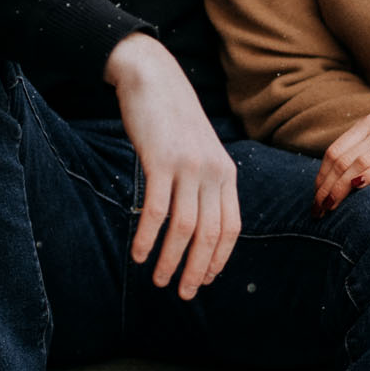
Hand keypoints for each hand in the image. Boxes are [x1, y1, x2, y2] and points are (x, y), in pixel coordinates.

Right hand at [105, 33, 240, 298]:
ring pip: (184, 228)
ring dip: (172, 260)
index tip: (205, 280)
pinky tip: (139, 255)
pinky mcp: (161, 161)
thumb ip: (204, 182)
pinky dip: (148, 237)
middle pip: (210, 234)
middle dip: (197, 269)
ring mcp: (188, 167)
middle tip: (184, 293)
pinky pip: (156, 210)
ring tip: (159, 281)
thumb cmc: (173, 119)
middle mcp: (213, 173)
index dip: (219, 258)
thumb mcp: (199, 151)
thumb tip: (197, 224)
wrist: (153, 77)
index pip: (230, 228)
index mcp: (227, 173)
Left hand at [314, 112, 369, 211]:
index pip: (333, 152)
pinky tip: (356, 188)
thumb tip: (334, 180)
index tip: (315, 198)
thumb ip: (361, 151)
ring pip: (357, 165)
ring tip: (330, 208)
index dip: (321, 177)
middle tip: (318, 210)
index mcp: (368, 125)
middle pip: (341, 161)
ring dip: (339, 189)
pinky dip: (368, 177)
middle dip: (325, 189)